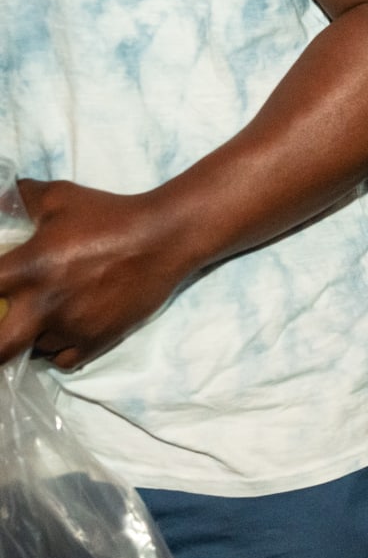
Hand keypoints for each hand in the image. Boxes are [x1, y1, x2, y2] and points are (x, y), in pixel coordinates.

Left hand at [0, 180, 196, 367]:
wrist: (163, 238)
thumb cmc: (108, 215)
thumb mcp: (59, 196)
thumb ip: (21, 199)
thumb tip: (1, 201)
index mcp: (26, 270)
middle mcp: (43, 306)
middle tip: (4, 327)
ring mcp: (71, 328)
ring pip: (33, 351)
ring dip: (29, 339)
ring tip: (39, 321)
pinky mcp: (98, 339)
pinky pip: (64, 360)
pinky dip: (56, 351)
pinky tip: (61, 333)